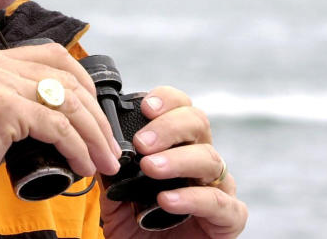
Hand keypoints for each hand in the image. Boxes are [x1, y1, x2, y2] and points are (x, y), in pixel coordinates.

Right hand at [0, 43, 121, 204]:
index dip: (83, 82)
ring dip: (93, 136)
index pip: (53, 55)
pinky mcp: (3, 108)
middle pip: (67, 79)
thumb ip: (13, 100)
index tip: (96, 113)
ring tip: (103, 161)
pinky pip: (57, 126)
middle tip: (109, 146)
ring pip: (68, 102)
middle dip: (96, 116)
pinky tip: (82, 165)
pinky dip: (77, 148)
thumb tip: (60, 115)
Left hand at [100, 87, 247, 238]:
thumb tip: (98, 144)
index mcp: (177, 146)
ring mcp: (218, 187)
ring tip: (150, 168)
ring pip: (210, 159)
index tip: (145, 106)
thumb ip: (111, 170)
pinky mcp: (229, 218)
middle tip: (142, 143)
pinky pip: (218, 202)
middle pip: (198, 123)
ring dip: (177, 159)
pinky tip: (167, 199)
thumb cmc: (139, 225)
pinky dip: (192, 198)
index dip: (167, 101)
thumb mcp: (116, 196)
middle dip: (169, 127)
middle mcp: (200, 161)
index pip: (181, 109)